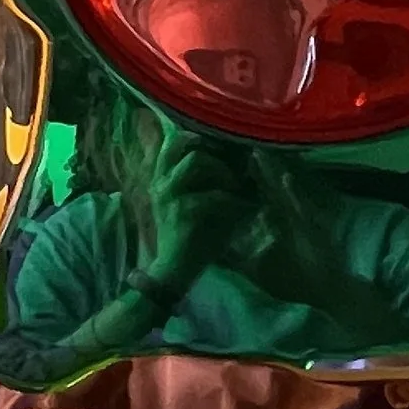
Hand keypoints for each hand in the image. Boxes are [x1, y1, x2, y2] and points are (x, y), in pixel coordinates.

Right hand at [138, 138, 253, 298]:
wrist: (175, 270)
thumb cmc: (192, 234)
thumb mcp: (199, 201)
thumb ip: (210, 178)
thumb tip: (243, 156)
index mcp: (163, 177)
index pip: (175, 141)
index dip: (201, 138)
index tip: (226, 148)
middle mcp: (161, 181)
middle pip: (186, 144)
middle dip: (216, 152)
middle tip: (236, 166)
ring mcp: (169, 195)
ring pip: (198, 161)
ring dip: (224, 172)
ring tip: (239, 187)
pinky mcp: (182, 212)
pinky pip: (213, 195)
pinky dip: (234, 200)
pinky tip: (246, 209)